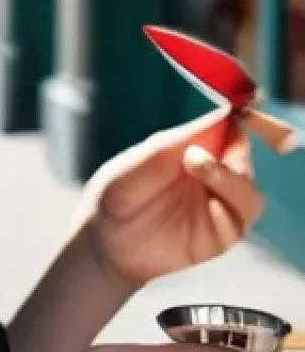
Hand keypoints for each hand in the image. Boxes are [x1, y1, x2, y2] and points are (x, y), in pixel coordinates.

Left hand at [78, 105, 264, 287]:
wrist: (103, 240)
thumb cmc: (116, 194)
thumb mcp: (139, 160)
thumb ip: (175, 142)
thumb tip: (216, 115)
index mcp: (194, 150)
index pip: (228, 131)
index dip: (238, 120)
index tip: (236, 112)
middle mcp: (212, 176)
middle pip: (244, 160)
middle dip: (236, 150)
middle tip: (204, 147)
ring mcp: (217, 207)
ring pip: (249, 193)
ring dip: (231, 178)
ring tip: (197, 163)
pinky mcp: (218, 237)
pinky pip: (237, 223)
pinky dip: (228, 211)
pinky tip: (211, 205)